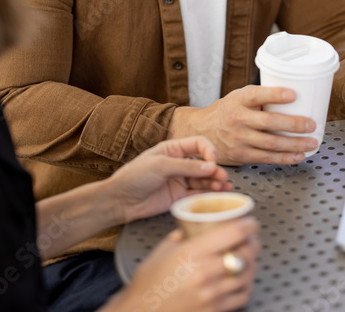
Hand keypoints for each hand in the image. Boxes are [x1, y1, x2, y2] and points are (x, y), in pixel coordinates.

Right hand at [105, 218, 259, 311]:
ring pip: (247, 275)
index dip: (248, 225)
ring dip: (251, 263)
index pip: (233, 233)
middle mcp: (206, 273)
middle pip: (245, 253)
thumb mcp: (163, 250)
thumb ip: (183, 236)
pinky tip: (241, 279)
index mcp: (193, 253)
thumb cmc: (147, 285)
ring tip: (248, 257)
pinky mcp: (215, 310)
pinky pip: (241, 296)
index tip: (251, 222)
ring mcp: (212, 294)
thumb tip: (195, 226)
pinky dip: (245, 285)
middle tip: (250, 238)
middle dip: (252, 242)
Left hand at [107, 137, 232, 224]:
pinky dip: (209, 193)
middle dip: (214, 169)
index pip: (198, 144)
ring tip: (223, 186)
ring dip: (215, 182)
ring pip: (203, 179)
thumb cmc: (134, 177)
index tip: (212, 161)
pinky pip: (199, 194)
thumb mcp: (161, 166)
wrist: (121, 200)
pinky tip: (219, 193)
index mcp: (173, 149)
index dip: (209, 151)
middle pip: (204, 163)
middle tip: (221, 177)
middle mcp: (179, 163)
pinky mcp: (180, 196)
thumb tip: (210, 166)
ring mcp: (180, 180)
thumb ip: (187, 166)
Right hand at [169, 86, 316, 165]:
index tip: (294, 95)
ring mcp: (239, 139)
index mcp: (238, 100)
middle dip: (294, 124)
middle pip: (269, 122)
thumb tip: (295, 98)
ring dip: (295, 144)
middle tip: (311, 124)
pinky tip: (298, 156)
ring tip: (311, 142)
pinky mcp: (241, 155)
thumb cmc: (226, 111)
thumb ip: (260, 97)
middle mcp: (238, 119)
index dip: (276, 94)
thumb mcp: (238, 97)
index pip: (257, 95)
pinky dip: (285, 158)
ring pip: (271, 143)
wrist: (201, 131)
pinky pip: (267, 158)